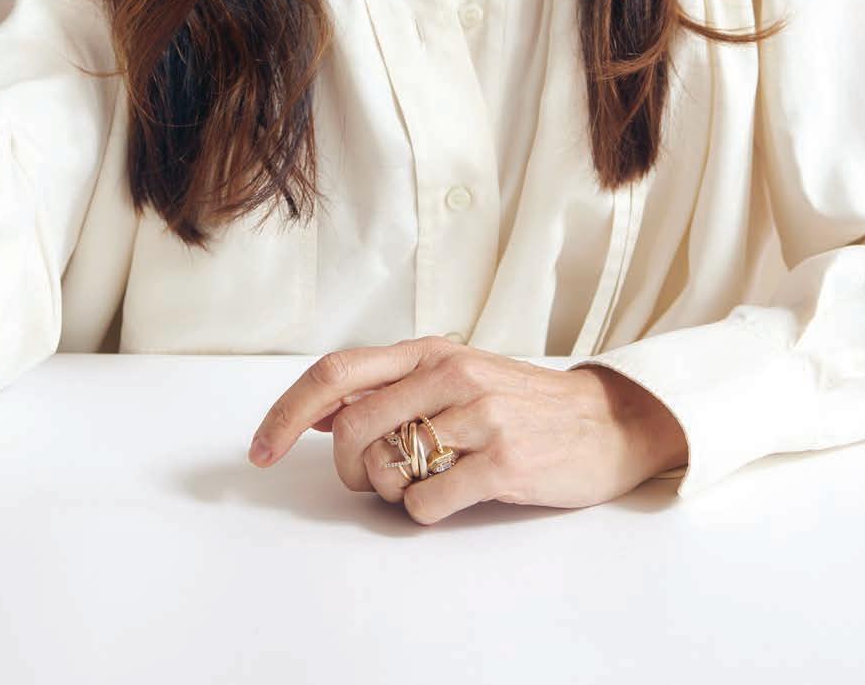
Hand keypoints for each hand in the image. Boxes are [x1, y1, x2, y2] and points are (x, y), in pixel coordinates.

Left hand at [247, 337, 685, 524]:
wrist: (604, 423)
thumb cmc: (519, 403)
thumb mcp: (452, 378)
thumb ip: (389, 390)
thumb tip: (317, 414)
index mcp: (427, 352)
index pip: (335, 373)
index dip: (286, 413)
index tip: (260, 451)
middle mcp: (448, 373)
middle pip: (351, 426)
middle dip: (344, 468)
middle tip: (366, 482)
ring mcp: (477, 415)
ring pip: (385, 465)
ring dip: (387, 490)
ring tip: (422, 482)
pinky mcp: (503, 459)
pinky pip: (425, 502)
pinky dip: (422, 511)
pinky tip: (450, 497)